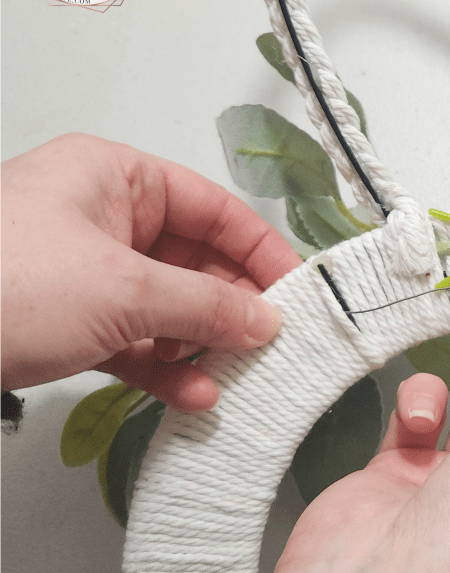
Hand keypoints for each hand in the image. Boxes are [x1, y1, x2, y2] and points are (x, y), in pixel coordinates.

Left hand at [1, 134, 301, 410]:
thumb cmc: (6, 284)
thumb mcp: (123, 291)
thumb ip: (207, 305)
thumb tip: (268, 319)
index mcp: (116, 177)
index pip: (212, 207)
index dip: (260, 249)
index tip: (298, 289)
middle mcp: (103, 216)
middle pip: (193, 259)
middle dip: (232, 306)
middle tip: (272, 342)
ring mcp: (82, 270)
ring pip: (165, 303)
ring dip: (201, 343)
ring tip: (237, 374)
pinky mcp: (65, 319)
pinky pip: (132, 337)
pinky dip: (163, 365)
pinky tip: (193, 395)